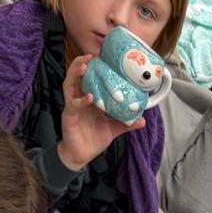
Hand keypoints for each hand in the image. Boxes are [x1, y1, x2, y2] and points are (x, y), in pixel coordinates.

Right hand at [58, 54, 143, 172]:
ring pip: (68, 85)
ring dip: (75, 74)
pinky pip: (73, 105)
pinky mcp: (68, 116)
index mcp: (88, 98)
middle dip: (80, 64)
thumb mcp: (113, 129)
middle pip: (75, 76)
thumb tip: (142, 120)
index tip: (101, 57)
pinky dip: (81, 100)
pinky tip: (89, 97)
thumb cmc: (93, 140)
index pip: (88, 78)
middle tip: (90, 57)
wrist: (81, 156)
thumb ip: (126, 123)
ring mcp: (72, 106)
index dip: (92, 67)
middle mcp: (78, 99)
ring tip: (85, 67)